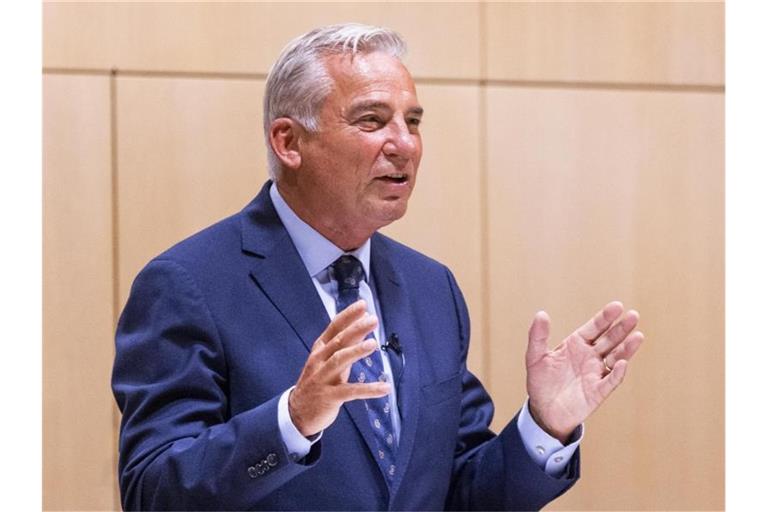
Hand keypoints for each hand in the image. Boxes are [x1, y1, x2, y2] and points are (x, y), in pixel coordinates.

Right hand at [289, 300, 389, 436]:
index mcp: (320, 349)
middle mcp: (319, 361)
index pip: (334, 327)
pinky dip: (369, 389)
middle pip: (338, 341)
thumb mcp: (329, 360)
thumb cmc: (318, 381)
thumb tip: (363, 323)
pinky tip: (385, 388)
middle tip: (372, 319)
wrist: (297, 412)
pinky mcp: (329, 397)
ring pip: (339, 361)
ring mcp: (323, 379)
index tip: (363, 305)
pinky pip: (351, 392)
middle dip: (355, 329)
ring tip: (373, 343)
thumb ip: (346, 343)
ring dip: (356, 351)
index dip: (348, 315)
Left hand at [525, 301, 643, 442]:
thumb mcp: (535, 357)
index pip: (594, 327)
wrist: (544, 410)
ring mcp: (596, 373)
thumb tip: (541, 313)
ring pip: (616, 358)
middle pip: (609, 339)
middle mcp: (590, 356)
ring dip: (627, 348)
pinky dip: (617, 373)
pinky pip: (610, 381)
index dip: (605, 317)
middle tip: (634, 315)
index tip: (617, 306)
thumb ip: (538, 336)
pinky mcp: (598, 391)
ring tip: (637, 336)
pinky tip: (622, 363)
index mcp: (577, 344)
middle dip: (621, 328)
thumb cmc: (541, 382)